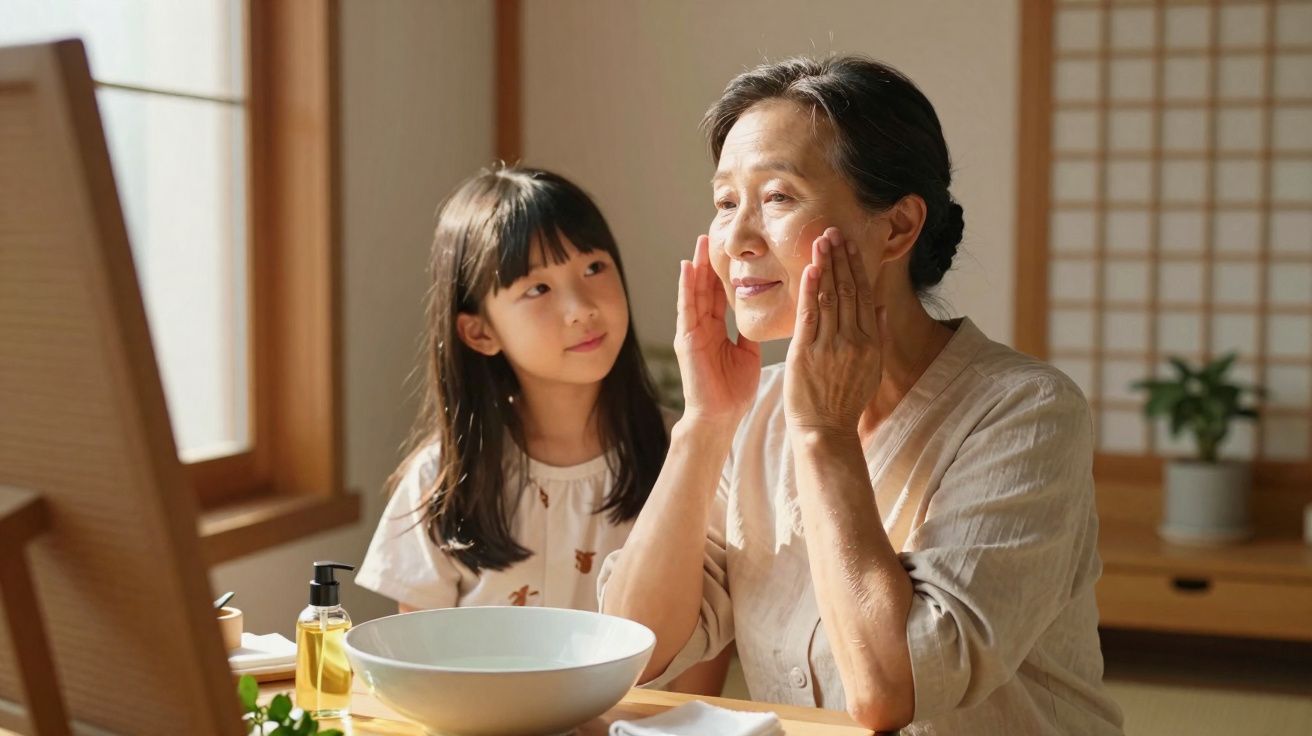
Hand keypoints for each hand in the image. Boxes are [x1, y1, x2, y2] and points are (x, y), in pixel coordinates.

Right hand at [674, 235, 760, 427]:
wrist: (720, 417)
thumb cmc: (733, 390)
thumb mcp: (747, 353)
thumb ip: (749, 332)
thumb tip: (761, 314)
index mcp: (716, 330)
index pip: (719, 295)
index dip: (724, 273)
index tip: (730, 251)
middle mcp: (702, 327)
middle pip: (705, 288)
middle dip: (707, 263)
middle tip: (711, 236)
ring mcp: (692, 332)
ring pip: (694, 292)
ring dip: (695, 267)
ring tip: (699, 244)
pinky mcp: (686, 338)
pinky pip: (686, 308)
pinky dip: (685, 287)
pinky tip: (686, 268)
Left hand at [784, 227, 888, 434]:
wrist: (826, 431)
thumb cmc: (844, 401)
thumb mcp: (870, 369)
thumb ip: (877, 337)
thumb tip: (882, 308)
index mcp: (871, 342)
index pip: (864, 295)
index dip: (856, 267)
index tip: (850, 244)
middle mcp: (854, 340)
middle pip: (849, 290)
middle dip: (841, 258)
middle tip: (834, 231)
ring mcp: (830, 346)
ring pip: (830, 297)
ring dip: (826, 266)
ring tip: (821, 241)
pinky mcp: (807, 353)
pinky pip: (810, 316)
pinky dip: (811, 291)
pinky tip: (811, 270)